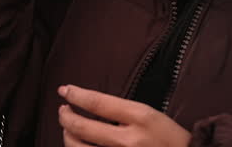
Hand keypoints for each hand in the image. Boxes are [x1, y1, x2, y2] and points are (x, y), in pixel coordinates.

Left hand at [57, 84, 190, 146]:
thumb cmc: (168, 139)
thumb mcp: (150, 115)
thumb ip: (121, 112)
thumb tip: (89, 105)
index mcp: (140, 118)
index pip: (97, 102)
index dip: (75, 94)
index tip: (64, 90)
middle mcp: (128, 141)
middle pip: (81, 127)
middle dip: (65, 116)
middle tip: (63, 110)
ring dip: (67, 136)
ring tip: (69, 129)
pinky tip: (78, 145)